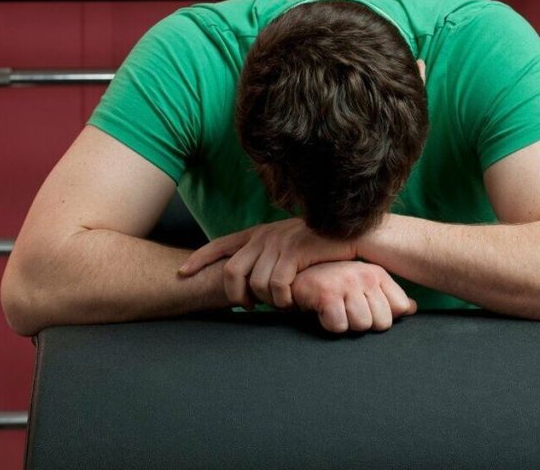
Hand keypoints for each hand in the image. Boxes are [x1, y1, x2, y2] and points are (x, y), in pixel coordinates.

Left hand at [178, 218, 356, 308]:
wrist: (357, 235)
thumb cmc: (325, 246)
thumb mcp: (292, 245)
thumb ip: (271, 255)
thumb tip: (253, 279)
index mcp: (261, 233)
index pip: (222, 244)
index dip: (200, 259)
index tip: (182, 272)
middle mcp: (266, 235)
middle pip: (232, 271)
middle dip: (236, 295)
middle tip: (249, 306)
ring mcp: (280, 242)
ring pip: (255, 282)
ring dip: (266, 300)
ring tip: (279, 304)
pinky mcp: (296, 252)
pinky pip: (277, 285)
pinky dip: (282, 299)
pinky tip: (291, 301)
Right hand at [292, 261, 416, 332]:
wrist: (296, 274)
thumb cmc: (334, 283)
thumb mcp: (364, 285)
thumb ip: (390, 297)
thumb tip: (412, 308)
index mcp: (378, 274)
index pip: (400, 307)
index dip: (384, 316)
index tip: (367, 309)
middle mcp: (365, 275)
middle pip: (382, 322)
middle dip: (365, 323)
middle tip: (348, 310)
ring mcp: (346, 283)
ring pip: (362, 325)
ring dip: (346, 324)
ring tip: (336, 310)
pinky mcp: (327, 294)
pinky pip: (339, 326)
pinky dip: (329, 324)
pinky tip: (323, 311)